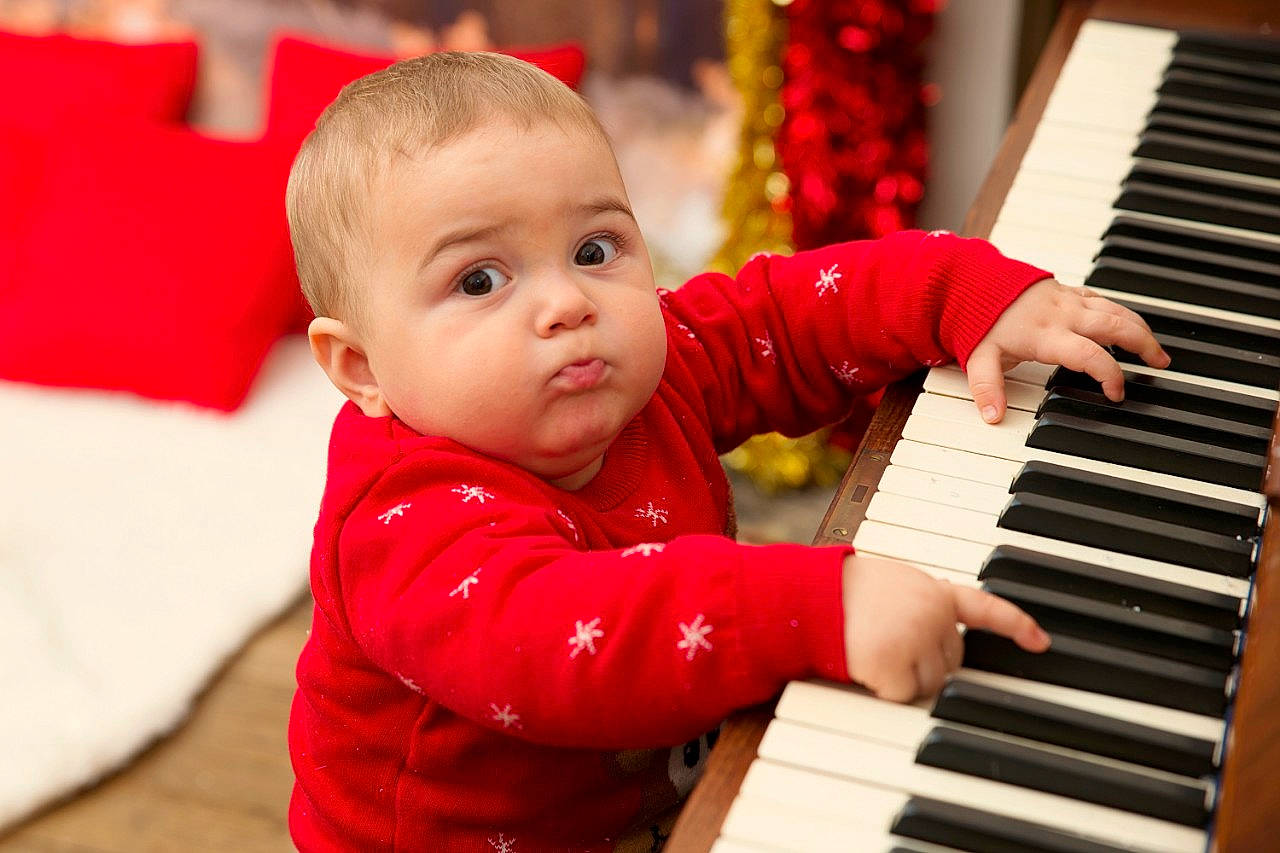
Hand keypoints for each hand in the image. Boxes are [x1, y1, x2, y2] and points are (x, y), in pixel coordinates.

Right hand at [841, 554, 1049, 701]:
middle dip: (922, 665)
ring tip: (871, 650)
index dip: (1015, 626)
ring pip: (929, 686)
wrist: (809, 596)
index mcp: (933, 591)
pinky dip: (882, 691)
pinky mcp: (895, 662)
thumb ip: (922, 606)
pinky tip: (864, 666)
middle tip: (886, 644)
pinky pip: (902, 697)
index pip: (985, 609)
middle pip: (950, 664)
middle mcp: (932, 613)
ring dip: (902, 680)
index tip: (1040, 642)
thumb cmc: (841, 595)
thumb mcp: (891, 587)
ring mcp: (915, 638)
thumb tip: (945, 646)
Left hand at [966, 279, 1169, 422]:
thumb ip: (987, 388)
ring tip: (1156, 350)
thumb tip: (993, 417)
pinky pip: (1104, 300)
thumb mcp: (979, 358)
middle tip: (1160, 365)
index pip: (1089, 355)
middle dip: (1143, 345)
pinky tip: (1131, 327)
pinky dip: (1123, 314)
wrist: (978, 282)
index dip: (1109, 375)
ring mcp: (1070, 301)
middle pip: (1116, 326)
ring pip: (1116, 310)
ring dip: (1140, 328)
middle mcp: (1065, 315)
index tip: (1116, 394)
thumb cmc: (981, 321)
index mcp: (1046, 335)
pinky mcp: (1071, 292)